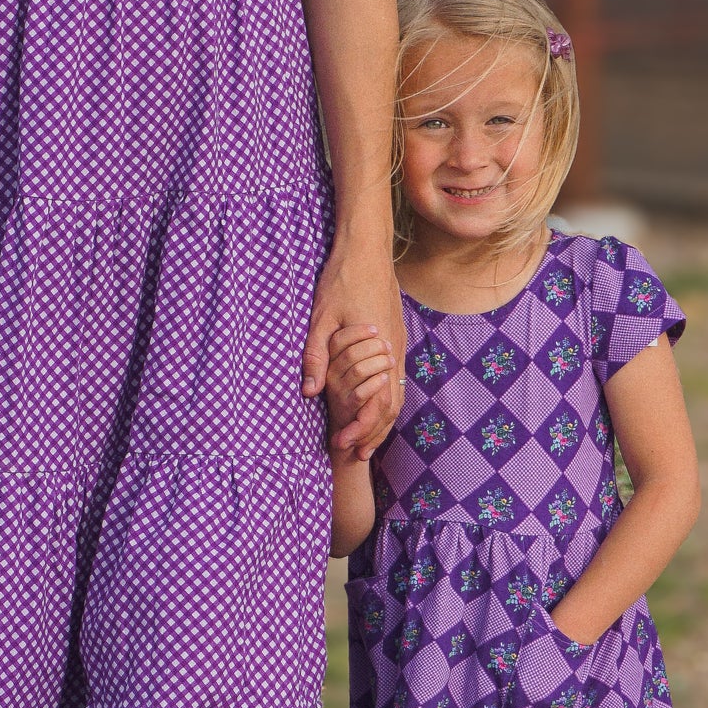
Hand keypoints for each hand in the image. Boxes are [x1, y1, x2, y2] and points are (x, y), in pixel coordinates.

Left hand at [303, 234, 404, 461]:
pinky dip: (386, 401)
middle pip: (391, 406)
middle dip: (374, 434)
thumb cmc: (342, 280)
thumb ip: (315, 356)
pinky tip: (374, 409)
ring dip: (381, 420)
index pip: (378, 404)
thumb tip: (308, 392)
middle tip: (354, 456)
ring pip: (397, 394)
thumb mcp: (321, 318)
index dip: (362, 429)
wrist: (367, 250)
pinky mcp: (397, 338)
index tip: (344, 446)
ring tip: (365, 441)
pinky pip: (396, 380)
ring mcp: (399, 345)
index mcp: (379, 350)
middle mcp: (395, 351)